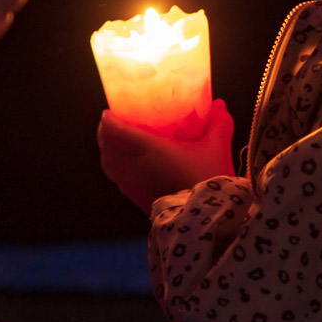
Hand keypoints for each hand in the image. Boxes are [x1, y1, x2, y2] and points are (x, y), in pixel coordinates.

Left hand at [98, 99, 235, 212]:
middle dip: (103, 135)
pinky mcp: (139, 202)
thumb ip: (219, 123)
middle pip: (107, 149)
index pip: (117, 131)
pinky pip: (119, 183)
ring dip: (106, 154)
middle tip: (107, 126)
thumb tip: (219, 104)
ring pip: (109, 167)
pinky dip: (115, 171)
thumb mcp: (217, 146)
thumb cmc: (210, 177)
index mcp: (150, 149)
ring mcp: (135, 187)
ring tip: (110, 146)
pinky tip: (124, 170)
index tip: (107, 113)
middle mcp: (136, 167)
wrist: (209, 217)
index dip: (108, 120)